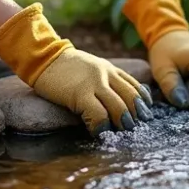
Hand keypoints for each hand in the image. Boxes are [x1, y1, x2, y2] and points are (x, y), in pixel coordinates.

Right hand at [0, 2, 151, 134]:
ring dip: (122, 122)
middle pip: (131, 98)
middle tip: (133, 127)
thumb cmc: (65, 66)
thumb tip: (118, 98)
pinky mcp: (79, 94)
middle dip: (136, 115)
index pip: (135, 86)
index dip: (143, 102)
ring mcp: (94, 84)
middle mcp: (106, 75)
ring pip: (119, 107)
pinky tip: (99, 131)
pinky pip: (98, 114)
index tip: (144, 114)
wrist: (43, 57)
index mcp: (110, 69)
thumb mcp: (92, 67)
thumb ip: (106, 78)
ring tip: (119, 130)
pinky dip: (101, 126)